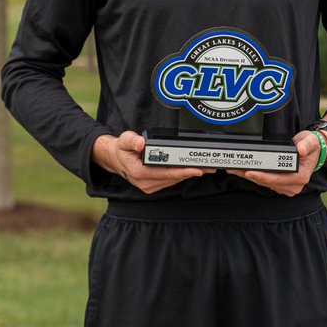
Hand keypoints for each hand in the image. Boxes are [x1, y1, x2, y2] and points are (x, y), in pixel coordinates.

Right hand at [92, 131, 214, 193]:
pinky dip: (181, 175)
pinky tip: (192, 170)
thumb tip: (141, 143)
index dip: (182, 171)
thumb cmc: (122, 149)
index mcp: (138, 172)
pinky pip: (171, 181)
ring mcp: (150, 186)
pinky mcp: (154, 186)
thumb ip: (132, 140)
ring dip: (188, 174)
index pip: (165, 173)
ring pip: (174, 180)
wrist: (117, 160)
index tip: (196, 169)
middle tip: (209, 167)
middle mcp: (145, 182)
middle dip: (191, 172)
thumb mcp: (124, 140)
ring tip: (205, 167)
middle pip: (173, 178)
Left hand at [229, 131, 319, 196]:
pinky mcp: (280, 185)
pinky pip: (265, 182)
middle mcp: (294, 185)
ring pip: (264, 183)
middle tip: (235, 169)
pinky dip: (254, 176)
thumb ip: (306, 144)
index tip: (249, 172)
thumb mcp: (310, 141)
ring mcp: (286, 186)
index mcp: (301, 177)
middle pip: (267, 182)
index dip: (262, 176)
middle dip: (250, 176)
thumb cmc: (310, 146)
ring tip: (235, 169)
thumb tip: (300, 149)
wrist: (312, 150)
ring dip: (249, 176)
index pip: (278, 179)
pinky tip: (243, 171)